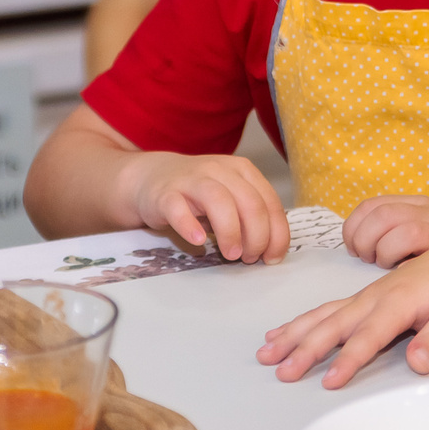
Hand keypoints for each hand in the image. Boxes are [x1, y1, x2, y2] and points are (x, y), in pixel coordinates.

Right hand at [118, 150, 288, 262]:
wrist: (152, 178)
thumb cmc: (198, 194)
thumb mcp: (231, 198)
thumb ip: (250, 217)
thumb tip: (270, 250)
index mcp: (243, 171)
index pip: (270, 202)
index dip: (276, 234)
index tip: (272, 258)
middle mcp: (220, 170)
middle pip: (249, 202)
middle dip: (257, 236)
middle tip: (249, 259)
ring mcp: (191, 180)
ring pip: (219, 200)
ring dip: (230, 232)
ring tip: (232, 255)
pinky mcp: (165, 194)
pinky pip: (178, 209)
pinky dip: (190, 226)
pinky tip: (199, 242)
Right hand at [258, 232, 428, 387]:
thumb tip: (418, 364)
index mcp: (398, 302)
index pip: (368, 337)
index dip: (348, 360)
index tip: (329, 381)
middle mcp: (375, 297)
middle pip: (333, 325)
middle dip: (305, 349)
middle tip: (281, 372)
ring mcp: (366, 296)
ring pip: (322, 316)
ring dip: (293, 334)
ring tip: (266, 352)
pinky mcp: (364, 298)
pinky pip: (326, 310)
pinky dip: (302, 322)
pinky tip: (283, 332)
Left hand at [340, 195, 428, 266]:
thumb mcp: (416, 235)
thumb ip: (389, 234)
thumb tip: (355, 246)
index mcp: (411, 204)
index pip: (370, 206)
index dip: (353, 228)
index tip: (352, 249)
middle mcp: (425, 209)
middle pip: (380, 215)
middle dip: (364, 241)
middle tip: (368, 259)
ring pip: (398, 230)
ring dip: (384, 252)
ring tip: (386, 264)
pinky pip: (419, 244)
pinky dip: (405, 261)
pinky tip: (405, 270)